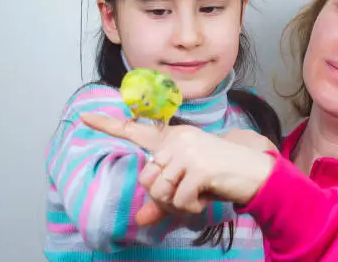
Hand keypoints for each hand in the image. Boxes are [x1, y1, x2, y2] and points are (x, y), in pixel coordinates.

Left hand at [80, 113, 274, 224]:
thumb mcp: (186, 187)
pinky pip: (178, 199)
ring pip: (159, 190)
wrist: (253, 172)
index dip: (107, 124)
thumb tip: (139, 220)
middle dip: (162, 197)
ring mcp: (188, 151)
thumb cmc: (218, 176)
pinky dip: (190, 208)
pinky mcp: (199, 166)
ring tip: (195, 197)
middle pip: (147, 177)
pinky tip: (204, 199)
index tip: (84, 116)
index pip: (135, 130)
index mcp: (172, 138)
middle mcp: (178, 139)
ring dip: (176, 204)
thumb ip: (162, 201)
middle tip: (184, 198)